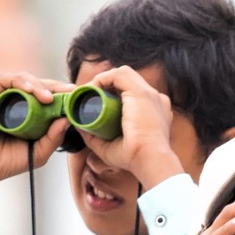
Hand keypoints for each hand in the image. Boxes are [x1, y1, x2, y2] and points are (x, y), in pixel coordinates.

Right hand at [0, 70, 74, 185]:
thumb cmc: (7, 161)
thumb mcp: (39, 152)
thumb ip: (54, 137)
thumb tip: (67, 119)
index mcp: (31, 114)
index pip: (49, 97)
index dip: (63, 94)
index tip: (77, 97)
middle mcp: (18, 103)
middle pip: (40, 85)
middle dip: (56, 86)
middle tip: (70, 91)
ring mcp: (4, 98)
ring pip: (24, 79)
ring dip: (39, 85)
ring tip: (49, 98)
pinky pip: (4, 79)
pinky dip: (19, 81)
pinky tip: (30, 91)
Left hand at [74, 64, 183, 188]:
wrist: (150, 159)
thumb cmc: (136, 158)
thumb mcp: (111, 146)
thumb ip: (95, 136)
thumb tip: (79, 126)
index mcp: (154, 111)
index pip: (132, 95)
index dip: (113, 95)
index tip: (97, 103)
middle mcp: (154, 99)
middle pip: (127, 82)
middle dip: (106, 86)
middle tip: (89, 97)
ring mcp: (149, 93)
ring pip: (123, 75)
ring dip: (103, 80)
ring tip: (89, 92)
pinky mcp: (141, 92)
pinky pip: (119, 74)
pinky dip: (103, 78)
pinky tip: (93, 88)